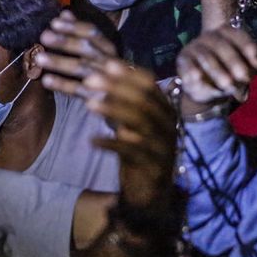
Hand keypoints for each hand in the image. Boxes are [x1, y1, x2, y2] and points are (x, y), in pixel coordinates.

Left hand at [36, 11, 118, 95]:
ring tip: (39, 58)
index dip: (73, 27)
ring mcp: (105, 80)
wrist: (125, 99)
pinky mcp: (98, 98)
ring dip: (59, 62)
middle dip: (65, 42)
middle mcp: (109, 61)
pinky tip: (46, 80)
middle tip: (44, 37)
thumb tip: (64, 13)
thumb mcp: (97, 49)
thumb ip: (80, 32)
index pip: (92, 33)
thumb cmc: (104, 70)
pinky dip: (62, 85)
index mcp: (108, 48)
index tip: (54, 22)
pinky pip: (78, 89)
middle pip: (87, 48)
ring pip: (81, 68)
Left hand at [83, 60, 176, 210]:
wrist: (149, 193)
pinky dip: (111, 144)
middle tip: (90, 80)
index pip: (149, 84)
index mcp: (164, 109)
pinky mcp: (155, 165)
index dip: (127, 73)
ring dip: (113, 110)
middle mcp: (168, 123)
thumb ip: (121, 102)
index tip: (104, 64)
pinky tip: (92, 141)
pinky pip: (132, 151)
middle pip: (144, 99)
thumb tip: (99, 75)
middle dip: (116, 87)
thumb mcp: (131, 124)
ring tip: (89, 105)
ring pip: (140, 122)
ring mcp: (163, 144)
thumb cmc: (138, 152)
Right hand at [176, 27, 256, 104]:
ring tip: (227, 86)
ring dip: (217, 71)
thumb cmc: (232, 73)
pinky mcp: (182, 59)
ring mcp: (195, 47)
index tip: (255, 57)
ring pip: (206, 57)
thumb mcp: (249, 67)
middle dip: (234, 62)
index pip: (236, 35)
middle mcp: (209, 37)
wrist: (209, 89)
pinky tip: (198, 78)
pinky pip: (188, 64)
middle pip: (221, 46)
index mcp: (227, 34)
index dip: (246, 44)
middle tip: (243, 77)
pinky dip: (193, 71)